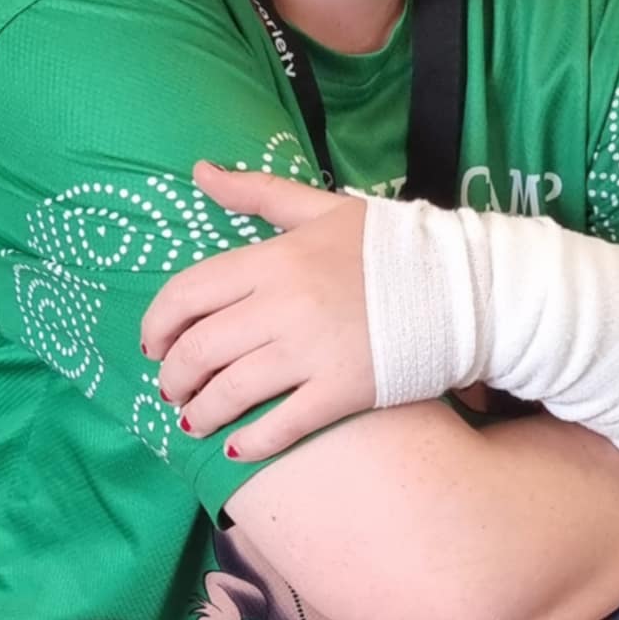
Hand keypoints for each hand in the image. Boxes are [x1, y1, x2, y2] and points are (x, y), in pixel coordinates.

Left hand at [140, 161, 374, 460]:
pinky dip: (249, 442)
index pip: (188, 293)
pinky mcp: (342, 392)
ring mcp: (311, 352)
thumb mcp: (323, 209)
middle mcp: (282, 306)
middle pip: (200, 348)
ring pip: (229, 391)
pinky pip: (279, 426)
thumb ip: (258, 193)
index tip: (152, 344)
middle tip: (172, 388)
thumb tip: (200, 172)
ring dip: (201, 411)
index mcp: (274, 259)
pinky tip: (237, 447)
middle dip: (174, 375)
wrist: (465, 288)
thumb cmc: (394, 247)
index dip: (158, 324)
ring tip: (194, 419)